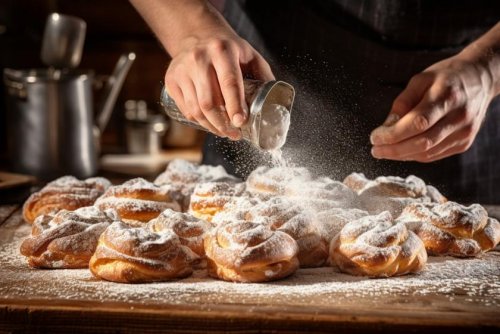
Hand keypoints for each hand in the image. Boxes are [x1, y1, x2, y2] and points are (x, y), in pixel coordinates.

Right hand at [165, 30, 273, 139]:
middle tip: (234, 134)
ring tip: (224, 132)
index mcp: (222, 50)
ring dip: (212, 126)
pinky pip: (186, 108)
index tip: (241, 123)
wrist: (197, 34)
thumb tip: (275, 103)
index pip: (229, 83)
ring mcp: (182, 69)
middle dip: (223, 124)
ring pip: (196, 109)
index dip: (235, 106)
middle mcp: (199, 58)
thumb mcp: (249, 55)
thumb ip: (263, 76)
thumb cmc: (229, 49)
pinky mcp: (172, 79)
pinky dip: (198, 121)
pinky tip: (210, 124)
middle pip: (210, 102)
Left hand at [370, 54, 495, 161]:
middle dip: (394, 149)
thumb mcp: (421, 79)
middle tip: (375, 150)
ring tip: (384, 151)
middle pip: (423, 142)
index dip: (394, 134)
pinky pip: (434, 155)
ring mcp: (464, 132)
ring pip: (428, 152)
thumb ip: (403, 102)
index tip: (375, 138)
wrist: (480, 79)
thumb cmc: (446, 76)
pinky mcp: (464, 142)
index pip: (418, 123)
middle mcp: (459, 117)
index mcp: (447, 96)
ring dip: (402, 155)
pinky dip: (415, 155)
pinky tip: (402, 150)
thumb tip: (387, 126)